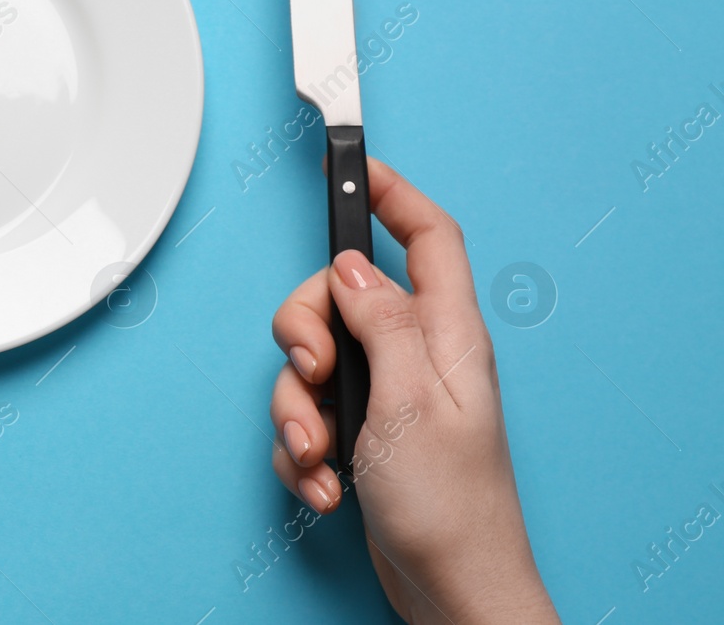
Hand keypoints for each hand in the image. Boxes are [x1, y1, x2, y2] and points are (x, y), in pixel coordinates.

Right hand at [269, 158, 557, 624]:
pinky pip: (305, 415)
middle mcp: (415, 356)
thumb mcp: (410, 401)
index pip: (427, 237)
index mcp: (446, 335)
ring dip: (296, 411)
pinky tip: (326, 486)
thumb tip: (354, 264)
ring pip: (309, 361)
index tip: (351, 163)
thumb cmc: (449, 505)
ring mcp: (386, 395)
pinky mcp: (360, 435)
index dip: (392, 192)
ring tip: (318, 455)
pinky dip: (302, 451)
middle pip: (339, 296)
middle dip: (302, 333)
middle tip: (311, 372)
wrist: (449, 590)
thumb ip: (382, 322)